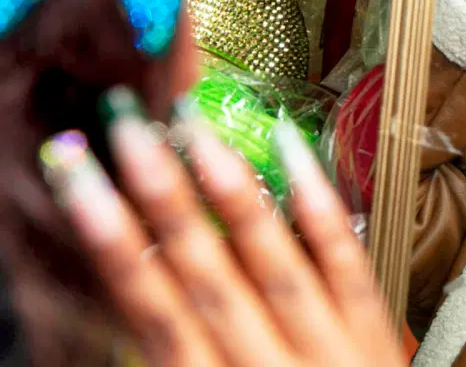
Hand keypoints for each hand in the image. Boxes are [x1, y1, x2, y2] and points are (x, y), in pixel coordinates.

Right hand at [39, 89, 407, 366]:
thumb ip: (181, 357)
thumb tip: (139, 293)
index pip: (154, 313)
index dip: (115, 244)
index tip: (81, 183)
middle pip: (205, 276)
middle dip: (162, 201)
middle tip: (127, 132)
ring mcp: (327, 348)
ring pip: (272, 260)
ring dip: (230, 193)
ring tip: (196, 130)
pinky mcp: (376, 332)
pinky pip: (347, 261)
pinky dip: (319, 205)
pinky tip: (293, 152)